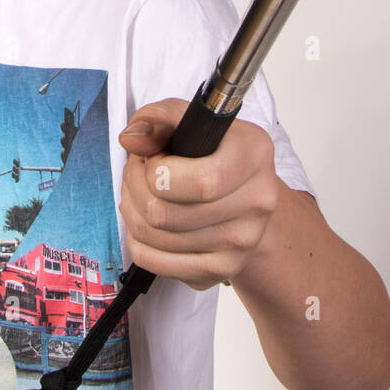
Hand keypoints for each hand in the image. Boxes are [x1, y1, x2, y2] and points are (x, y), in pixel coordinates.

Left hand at [117, 97, 279, 291]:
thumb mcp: (187, 120)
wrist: (243, 195)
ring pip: (153, 237)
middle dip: (134, 188)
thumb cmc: (211, 152)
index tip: (155, 158)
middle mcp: (257, 201)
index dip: (158, 171)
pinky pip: (154, 262)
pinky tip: (148, 222)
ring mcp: (242, 242)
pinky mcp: (221, 269)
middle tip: (140, 174)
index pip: (201, 182)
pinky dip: (138, 240)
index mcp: (254, 154)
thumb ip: (157, 120)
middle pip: (164, 213)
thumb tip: (132, 140)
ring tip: (142, 193)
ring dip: (132, 211)